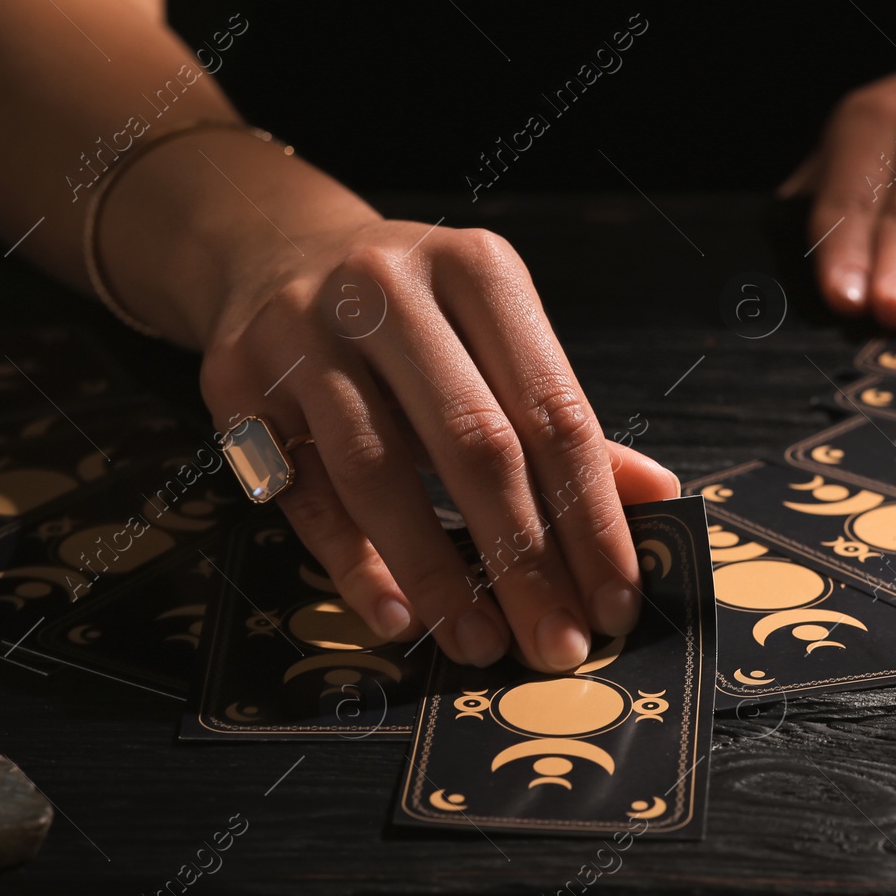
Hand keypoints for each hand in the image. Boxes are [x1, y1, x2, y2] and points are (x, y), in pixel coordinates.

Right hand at [198, 219, 679, 673]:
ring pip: (379, 472)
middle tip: (556, 644)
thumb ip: (563, 421)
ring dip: (437, 573)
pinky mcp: (237, 382)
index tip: (616, 600)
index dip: (591, 515)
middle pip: (473, 442)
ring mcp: (302, 332)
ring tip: (479, 644)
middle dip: (525, 558)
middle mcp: (387, 288)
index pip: (552, 409)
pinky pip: (306, 493)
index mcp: (477, 270)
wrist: (272, 251)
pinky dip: (352, 563)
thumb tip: (658, 499)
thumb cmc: (411, 317)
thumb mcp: (492, 338)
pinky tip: (397, 618)